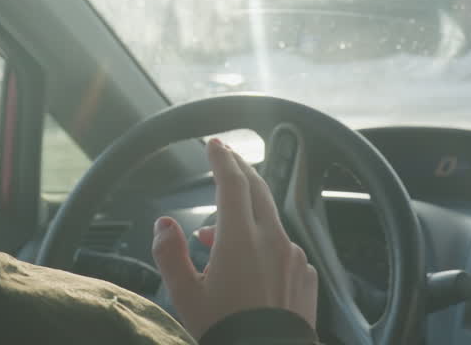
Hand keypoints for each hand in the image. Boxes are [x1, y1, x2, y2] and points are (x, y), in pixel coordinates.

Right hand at [151, 139, 317, 338]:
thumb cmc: (226, 330)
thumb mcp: (184, 294)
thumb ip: (169, 253)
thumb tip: (164, 225)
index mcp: (240, 239)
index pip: (232, 183)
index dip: (221, 159)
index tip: (214, 145)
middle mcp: (272, 241)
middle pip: (257, 190)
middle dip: (240, 170)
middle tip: (227, 159)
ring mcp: (294, 258)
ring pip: (270, 221)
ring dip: (247, 215)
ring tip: (220, 236)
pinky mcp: (306, 277)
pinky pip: (284, 248)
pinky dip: (265, 244)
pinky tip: (251, 264)